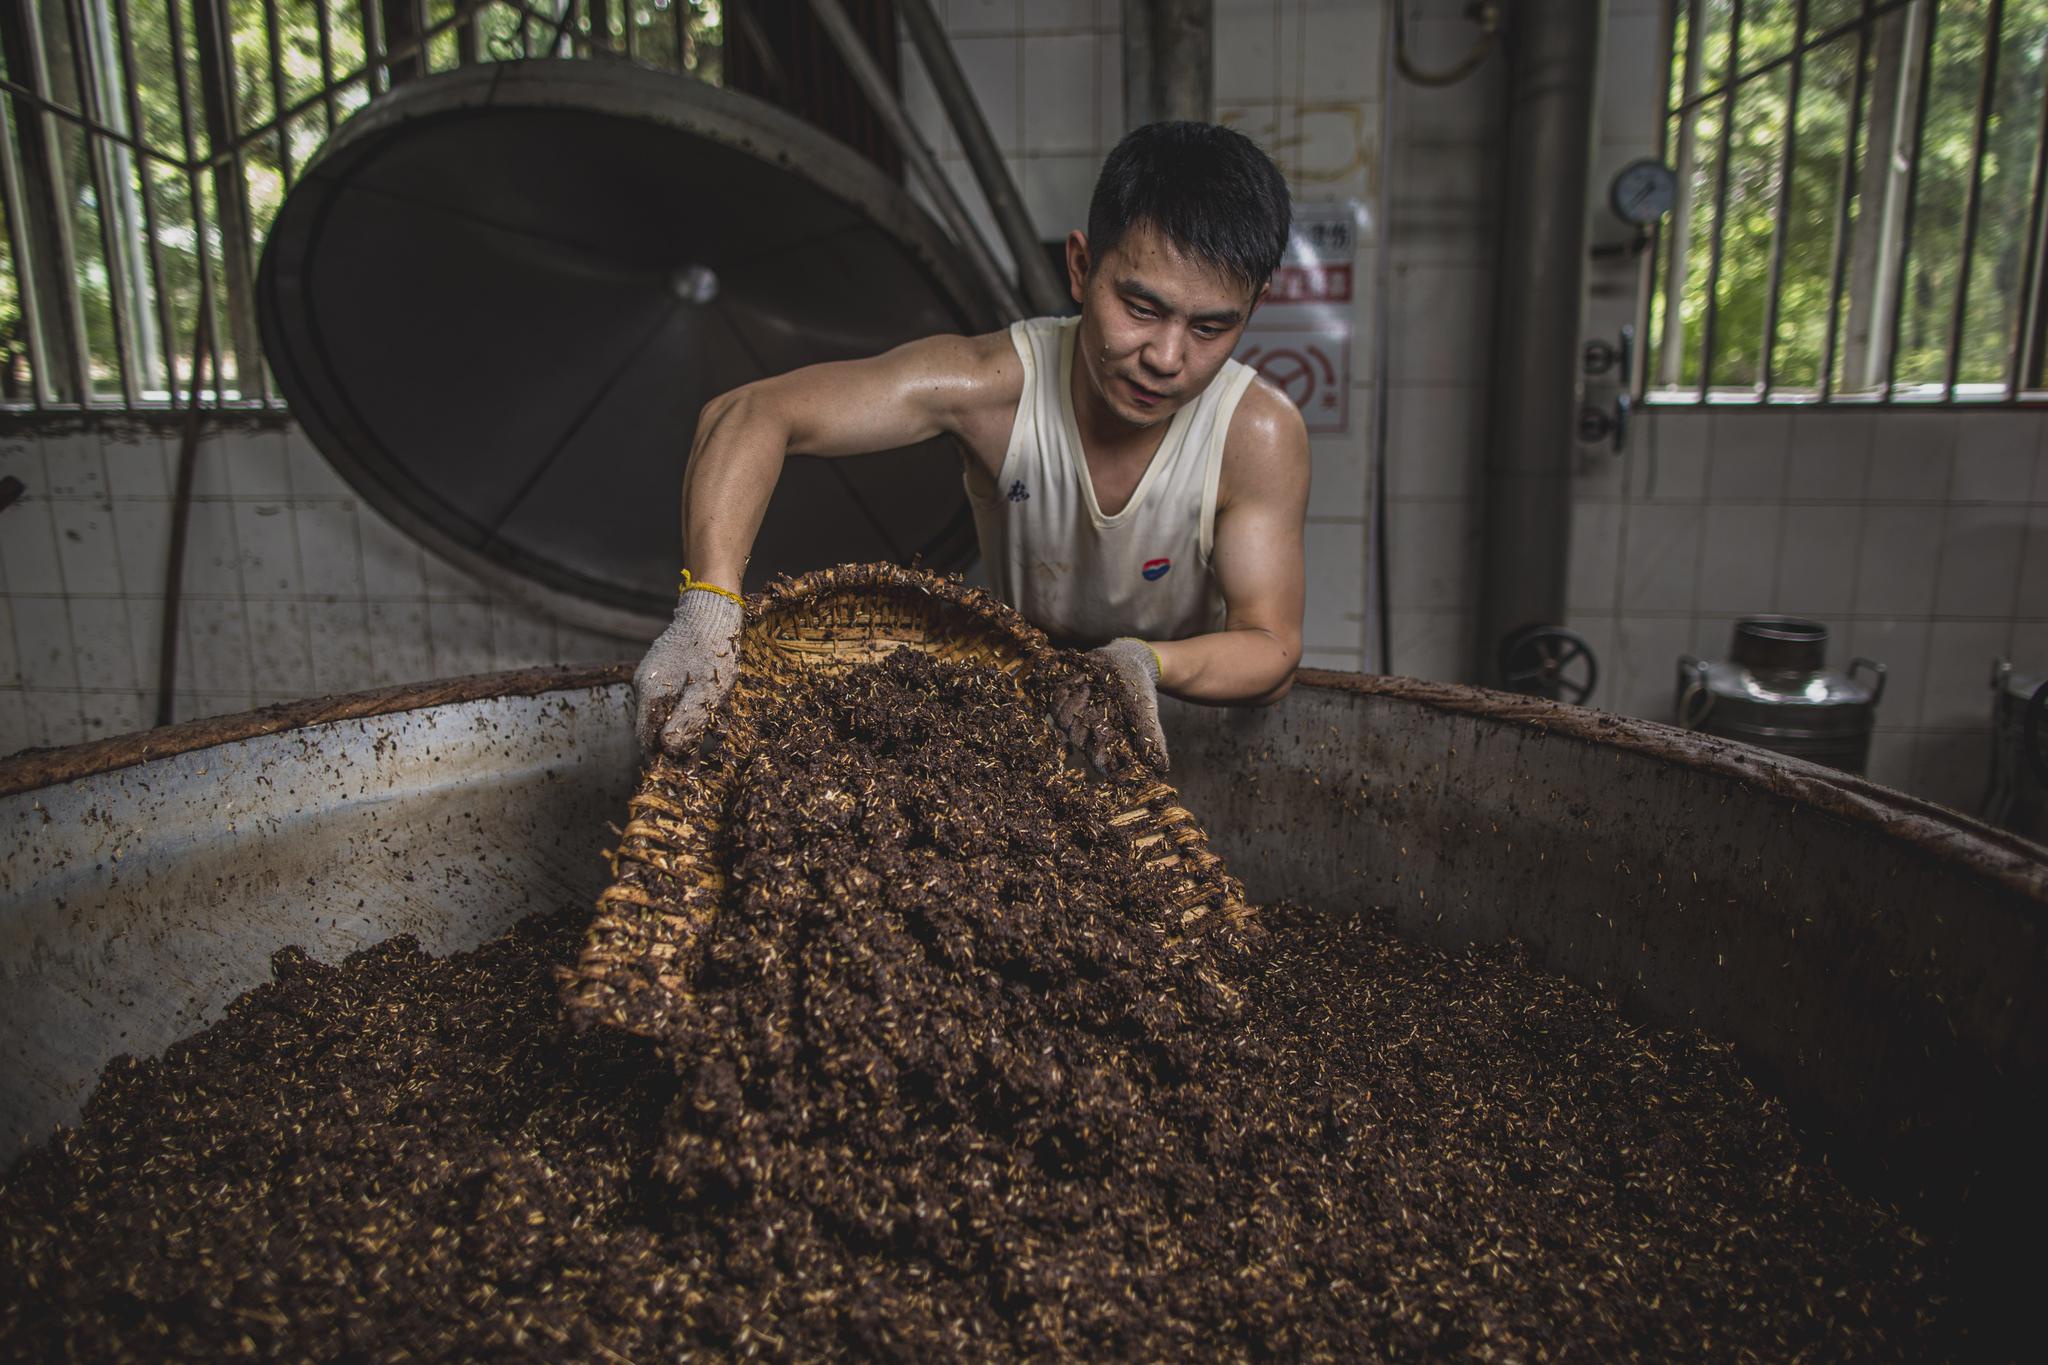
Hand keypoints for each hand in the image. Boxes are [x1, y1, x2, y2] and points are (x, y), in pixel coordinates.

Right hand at [632, 586, 744, 755]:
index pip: (645, 737)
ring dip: (676, 724)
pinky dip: (680, 706)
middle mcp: (643, 684)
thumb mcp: (707, 692)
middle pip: (650, 725)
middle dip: (670, 742)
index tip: (681, 766)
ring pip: (659, 710)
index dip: (661, 756)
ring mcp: (651, 673)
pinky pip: (666, 694)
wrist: (711, 607)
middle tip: (696, 754)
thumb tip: (668, 750)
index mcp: (650, 693)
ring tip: (702, 733)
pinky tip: (700, 707)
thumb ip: (686, 721)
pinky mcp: (662, 665)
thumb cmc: (713, 651)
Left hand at [1050, 637, 1168, 775]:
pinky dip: (1064, 692)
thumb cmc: (1138, 691)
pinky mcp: (1065, 695)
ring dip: (1074, 706)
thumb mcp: (1147, 714)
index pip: (1099, 760)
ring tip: (1088, 690)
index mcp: (1106, 740)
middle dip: (1084, 727)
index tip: (1106, 745)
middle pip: (1077, 739)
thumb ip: (1151, 739)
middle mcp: (1087, 730)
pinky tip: (1080, 682)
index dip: (1100, 759)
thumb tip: (1162, 768)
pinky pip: (1054, 700)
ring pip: (1063, 720)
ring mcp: (1074, 713)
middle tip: (1096, 711)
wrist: (1129, 661)